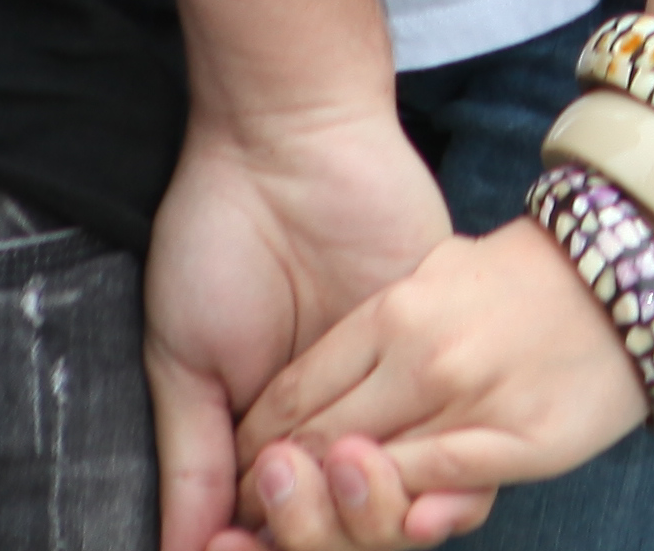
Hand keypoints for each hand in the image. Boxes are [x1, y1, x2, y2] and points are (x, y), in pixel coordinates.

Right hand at [147, 104, 464, 550]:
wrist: (291, 142)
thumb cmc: (220, 241)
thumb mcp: (186, 360)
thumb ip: (191, 461)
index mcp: (274, 434)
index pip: (283, 526)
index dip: (266, 546)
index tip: (239, 546)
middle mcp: (341, 428)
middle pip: (344, 530)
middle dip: (313, 534)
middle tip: (283, 486)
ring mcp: (401, 401)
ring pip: (403, 511)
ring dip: (367, 516)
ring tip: (335, 466)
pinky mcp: (453, 365)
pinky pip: (467, 460)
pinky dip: (441, 495)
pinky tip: (410, 489)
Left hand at [231, 220, 653, 542]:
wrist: (634, 262)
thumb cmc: (530, 268)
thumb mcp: (443, 269)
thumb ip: (383, 318)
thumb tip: (322, 373)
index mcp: (397, 309)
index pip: (300, 390)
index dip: (260, 440)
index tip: (241, 467)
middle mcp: (423, 355)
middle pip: (322, 440)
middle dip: (278, 486)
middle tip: (253, 508)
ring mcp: (470, 398)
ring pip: (370, 473)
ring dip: (326, 509)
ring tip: (296, 517)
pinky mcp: (517, 439)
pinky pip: (438, 487)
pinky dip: (400, 509)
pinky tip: (387, 520)